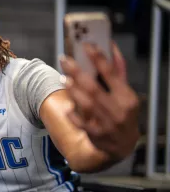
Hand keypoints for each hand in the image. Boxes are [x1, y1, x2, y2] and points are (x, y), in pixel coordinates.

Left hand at [60, 43, 139, 159]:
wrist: (123, 145)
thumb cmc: (123, 113)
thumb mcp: (125, 94)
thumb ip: (118, 72)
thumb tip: (111, 47)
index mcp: (127, 97)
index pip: (111, 73)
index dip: (98, 58)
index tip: (86, 45)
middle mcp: (118, 110)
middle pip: (94, 88)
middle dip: (78, 72)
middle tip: (65, 60)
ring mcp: (107, 124)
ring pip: (87, 104)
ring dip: (73, 90)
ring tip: (63, 77)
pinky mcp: (96, 135)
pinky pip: (81, 123)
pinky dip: (74, 114)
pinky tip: (68, 106)